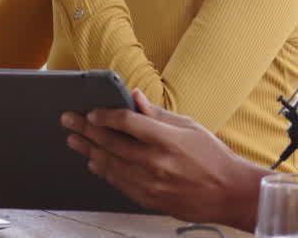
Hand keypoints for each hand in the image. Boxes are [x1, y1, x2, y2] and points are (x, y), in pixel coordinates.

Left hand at [62, 90, 267, 229]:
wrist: (228, 193)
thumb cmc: (213, 158)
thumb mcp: (189, 127)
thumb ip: (158, 114)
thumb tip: (135, 97)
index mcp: (167, 140)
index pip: (126, 122)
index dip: (105, 115)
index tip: (92, 111)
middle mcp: (155, 163)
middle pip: (110, 143)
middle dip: (85, 130)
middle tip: (69, 120)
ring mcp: (149, 184)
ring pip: (109, 165)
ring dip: (88, 151)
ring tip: (74, 141)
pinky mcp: (148, 199)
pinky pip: (118, 183)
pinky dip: (103, 171)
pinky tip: (94, 163)